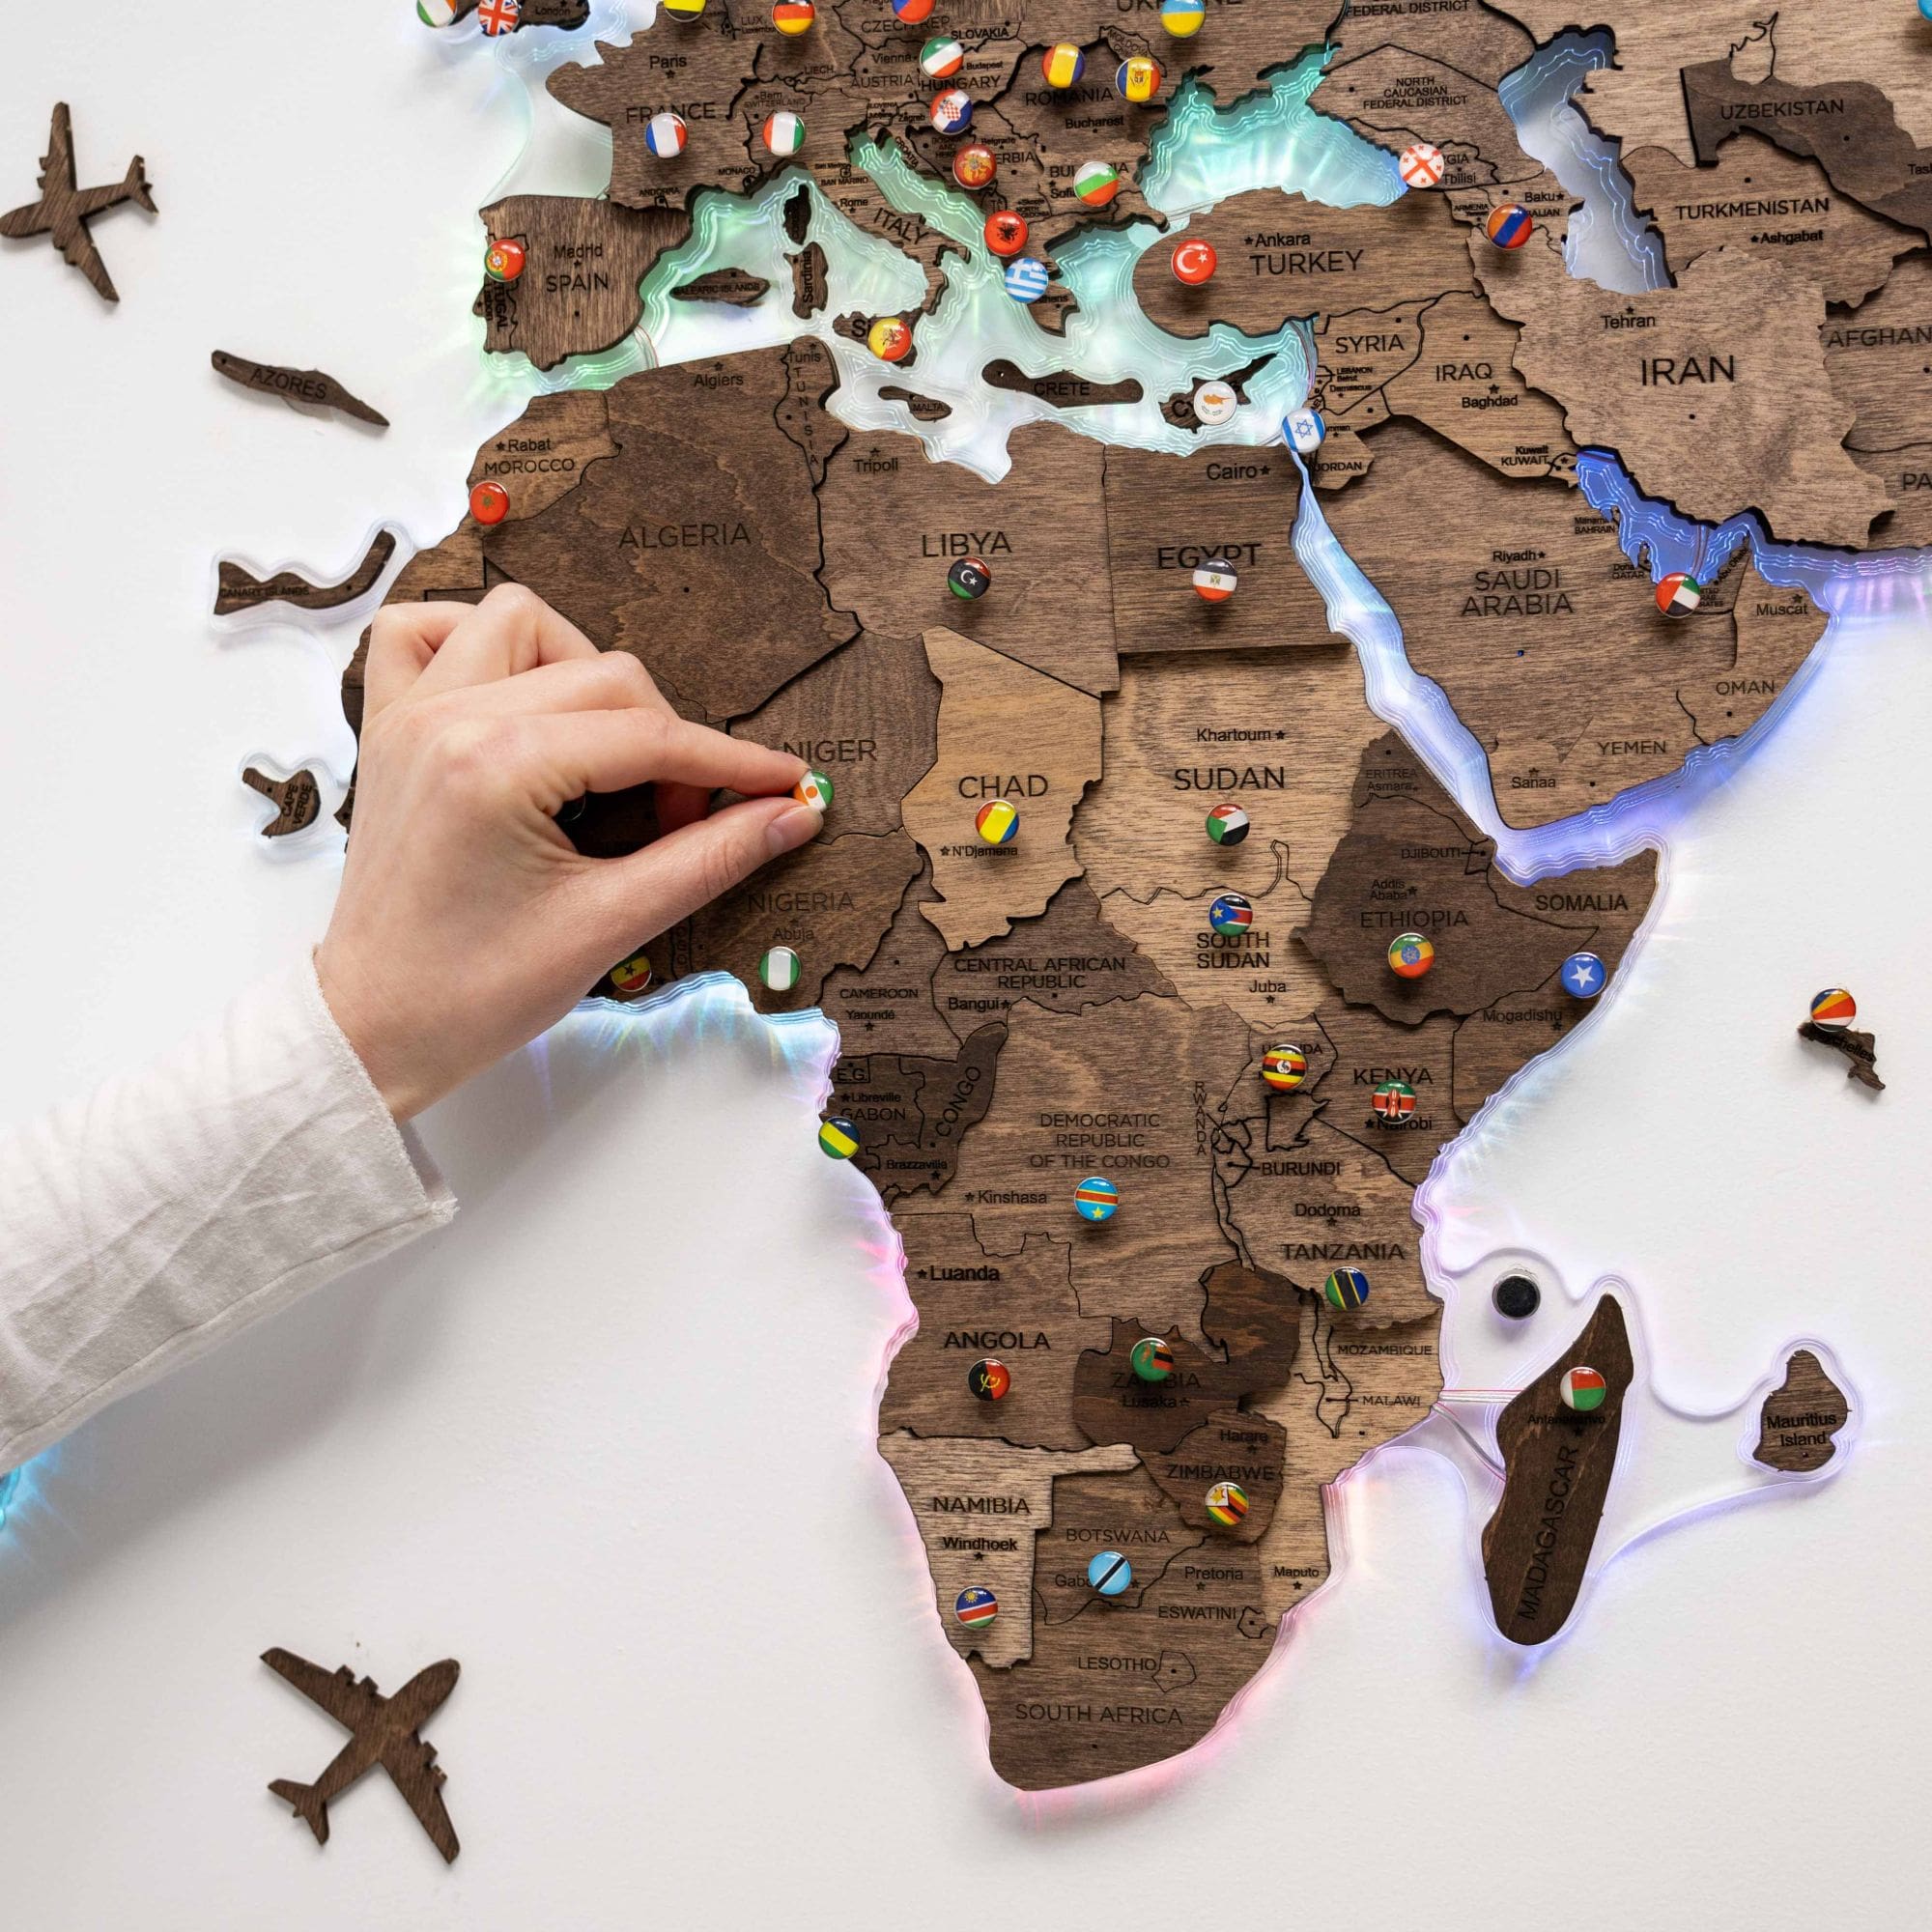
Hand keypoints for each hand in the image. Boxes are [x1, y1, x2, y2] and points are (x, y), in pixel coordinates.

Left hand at [315, 585, 819, 1119]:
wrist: (374, 1029)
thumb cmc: (476, 993)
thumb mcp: (610, 926)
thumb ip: (709, 858)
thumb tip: (793, 814)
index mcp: (498, 765)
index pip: (650, 735)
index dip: (731, 763)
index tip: (786, 785)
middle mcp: (449, 718)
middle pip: (605, 674)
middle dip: (667, 741)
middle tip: (680, 822)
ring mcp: (411, 715)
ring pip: (520, 623)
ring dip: (580, 669)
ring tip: (602, 748)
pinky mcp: (389, 728)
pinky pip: (425, 632)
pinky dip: (476, 645)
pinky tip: (515, 698)